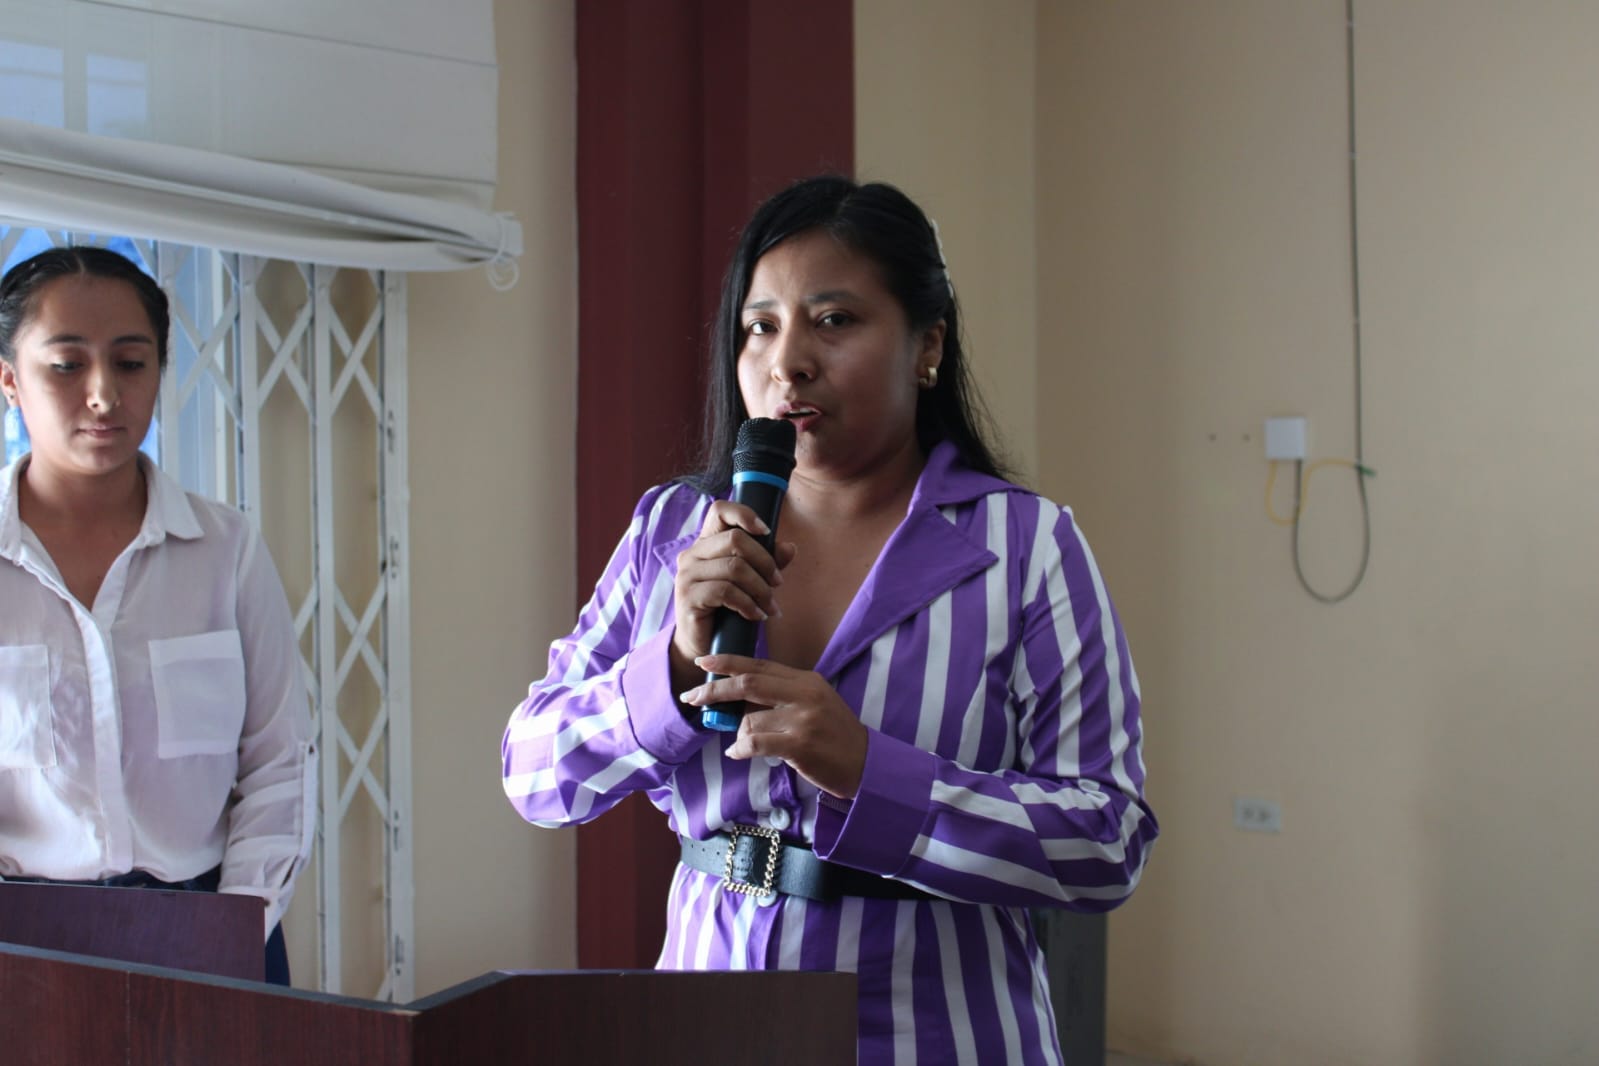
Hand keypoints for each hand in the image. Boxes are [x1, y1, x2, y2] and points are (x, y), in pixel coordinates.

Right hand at [670, 501, 795, 691]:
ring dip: (761, 589)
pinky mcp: (688, 597)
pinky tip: (756, 616)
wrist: (702, 644)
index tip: (767, 531)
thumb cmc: (727, 609)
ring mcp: (687, 575)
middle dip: (765, 562)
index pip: (719, 510)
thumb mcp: (751, 582)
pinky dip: (748, 604)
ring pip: (734, 567)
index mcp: (706, 543)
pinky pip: (726, 592)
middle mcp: (692, 554)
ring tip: (771, 607)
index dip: (745, 514)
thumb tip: (790, 547)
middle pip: (735, 539)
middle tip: (778, 584)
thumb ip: (768, 563)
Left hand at [680, 654, 868, 798]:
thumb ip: (783, 694)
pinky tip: (739, 753)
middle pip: (748, 684)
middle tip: (691, 695)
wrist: (866, 764)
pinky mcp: (799, 745)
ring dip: (737, 733)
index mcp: (806, 680)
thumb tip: (741, 695)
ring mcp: (802, 719)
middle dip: (714, 689)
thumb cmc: (835, 735)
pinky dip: (740, 749)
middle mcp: (804, 694)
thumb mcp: (814, 703)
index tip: (704, 661)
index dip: (728, 662)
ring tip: (744, 744)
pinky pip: (755, 742)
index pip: (759, 665)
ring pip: (749, 719)